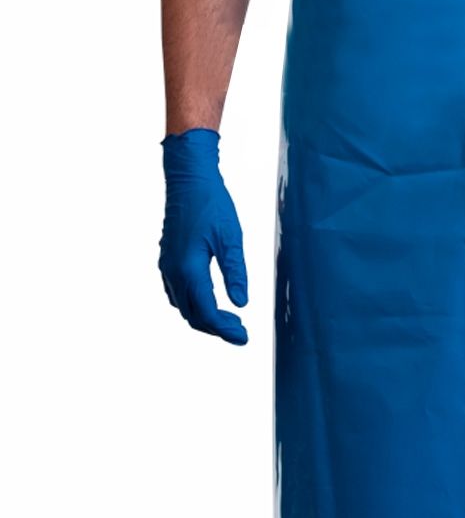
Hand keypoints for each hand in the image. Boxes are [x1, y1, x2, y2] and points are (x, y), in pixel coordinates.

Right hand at [159, 127, 248, 344]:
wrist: (188, 179)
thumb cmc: (212, 204)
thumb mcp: (231, 239)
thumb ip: (235, 273)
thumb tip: (241, 303)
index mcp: (189, 269)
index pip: (207, 312)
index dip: (225, 330)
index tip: (243, 338)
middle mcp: (173, 272)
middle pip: (192, 315)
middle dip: (216, 327)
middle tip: (240, 331)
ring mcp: (167, 266)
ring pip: (182, 305)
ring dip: (204, 317)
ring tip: (230, 319)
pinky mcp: (167, 260)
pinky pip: (176, 293)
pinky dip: (193, 304)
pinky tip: (210, 300)